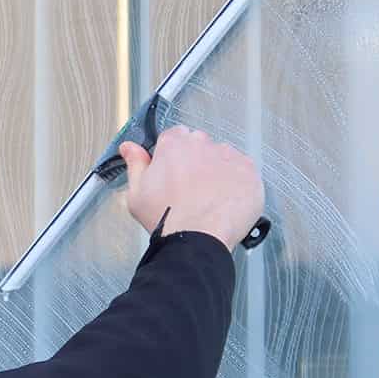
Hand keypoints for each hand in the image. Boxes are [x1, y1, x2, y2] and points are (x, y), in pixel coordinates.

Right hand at [119, 125, 264, 248]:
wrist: (198, 240)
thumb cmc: (166, 219)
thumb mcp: (137, 193)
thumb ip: (135, 164)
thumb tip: (129, 147)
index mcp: (174, 144)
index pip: (174, 136)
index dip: (173, 156)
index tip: (172, 172)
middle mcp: (203, 143)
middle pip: (200, 145)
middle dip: (196, 162)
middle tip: (191, 189)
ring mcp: (229, 156)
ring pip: (222, 158)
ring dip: (218, 172)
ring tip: (210, 199)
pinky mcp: (249, 171)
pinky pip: (243, 172)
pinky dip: (237, 184)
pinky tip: (225, 202)